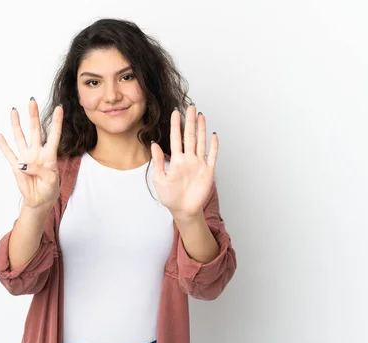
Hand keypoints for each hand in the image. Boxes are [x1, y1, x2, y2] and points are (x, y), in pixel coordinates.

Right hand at [0, 99, 62, 208]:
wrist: (39, 201)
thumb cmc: (49, 190)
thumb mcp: (51, 181)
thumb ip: (41, 171)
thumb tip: (23, 164)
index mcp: (49, 156)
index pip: (53, 135)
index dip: (56, 122)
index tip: (59, 108)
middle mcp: (37, 153)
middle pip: (35, 130)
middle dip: (33, 116)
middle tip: (32, 101)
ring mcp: (26, 158)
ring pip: (20, 137)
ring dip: (16, 125)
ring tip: (14, 111)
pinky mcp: (16, 166)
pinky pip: (8, 153)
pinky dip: (3, 144)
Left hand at [150, 104, 217, 219]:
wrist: (183, 210)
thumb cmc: (170, 197)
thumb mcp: (159, 179)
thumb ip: (158, 161)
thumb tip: (154, 144)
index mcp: (176, 160)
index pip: (176, 138)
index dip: (176, 125)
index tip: (176, 112)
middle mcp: (188, 159)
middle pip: (190, 136)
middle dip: (190, 121)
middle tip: (191, 107)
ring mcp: (199, 164)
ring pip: (201, 142)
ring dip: (201, 129)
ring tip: (201, 116)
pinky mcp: (208, 171)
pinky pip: (212, 156)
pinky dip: (213, 146)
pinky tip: (213, 135)